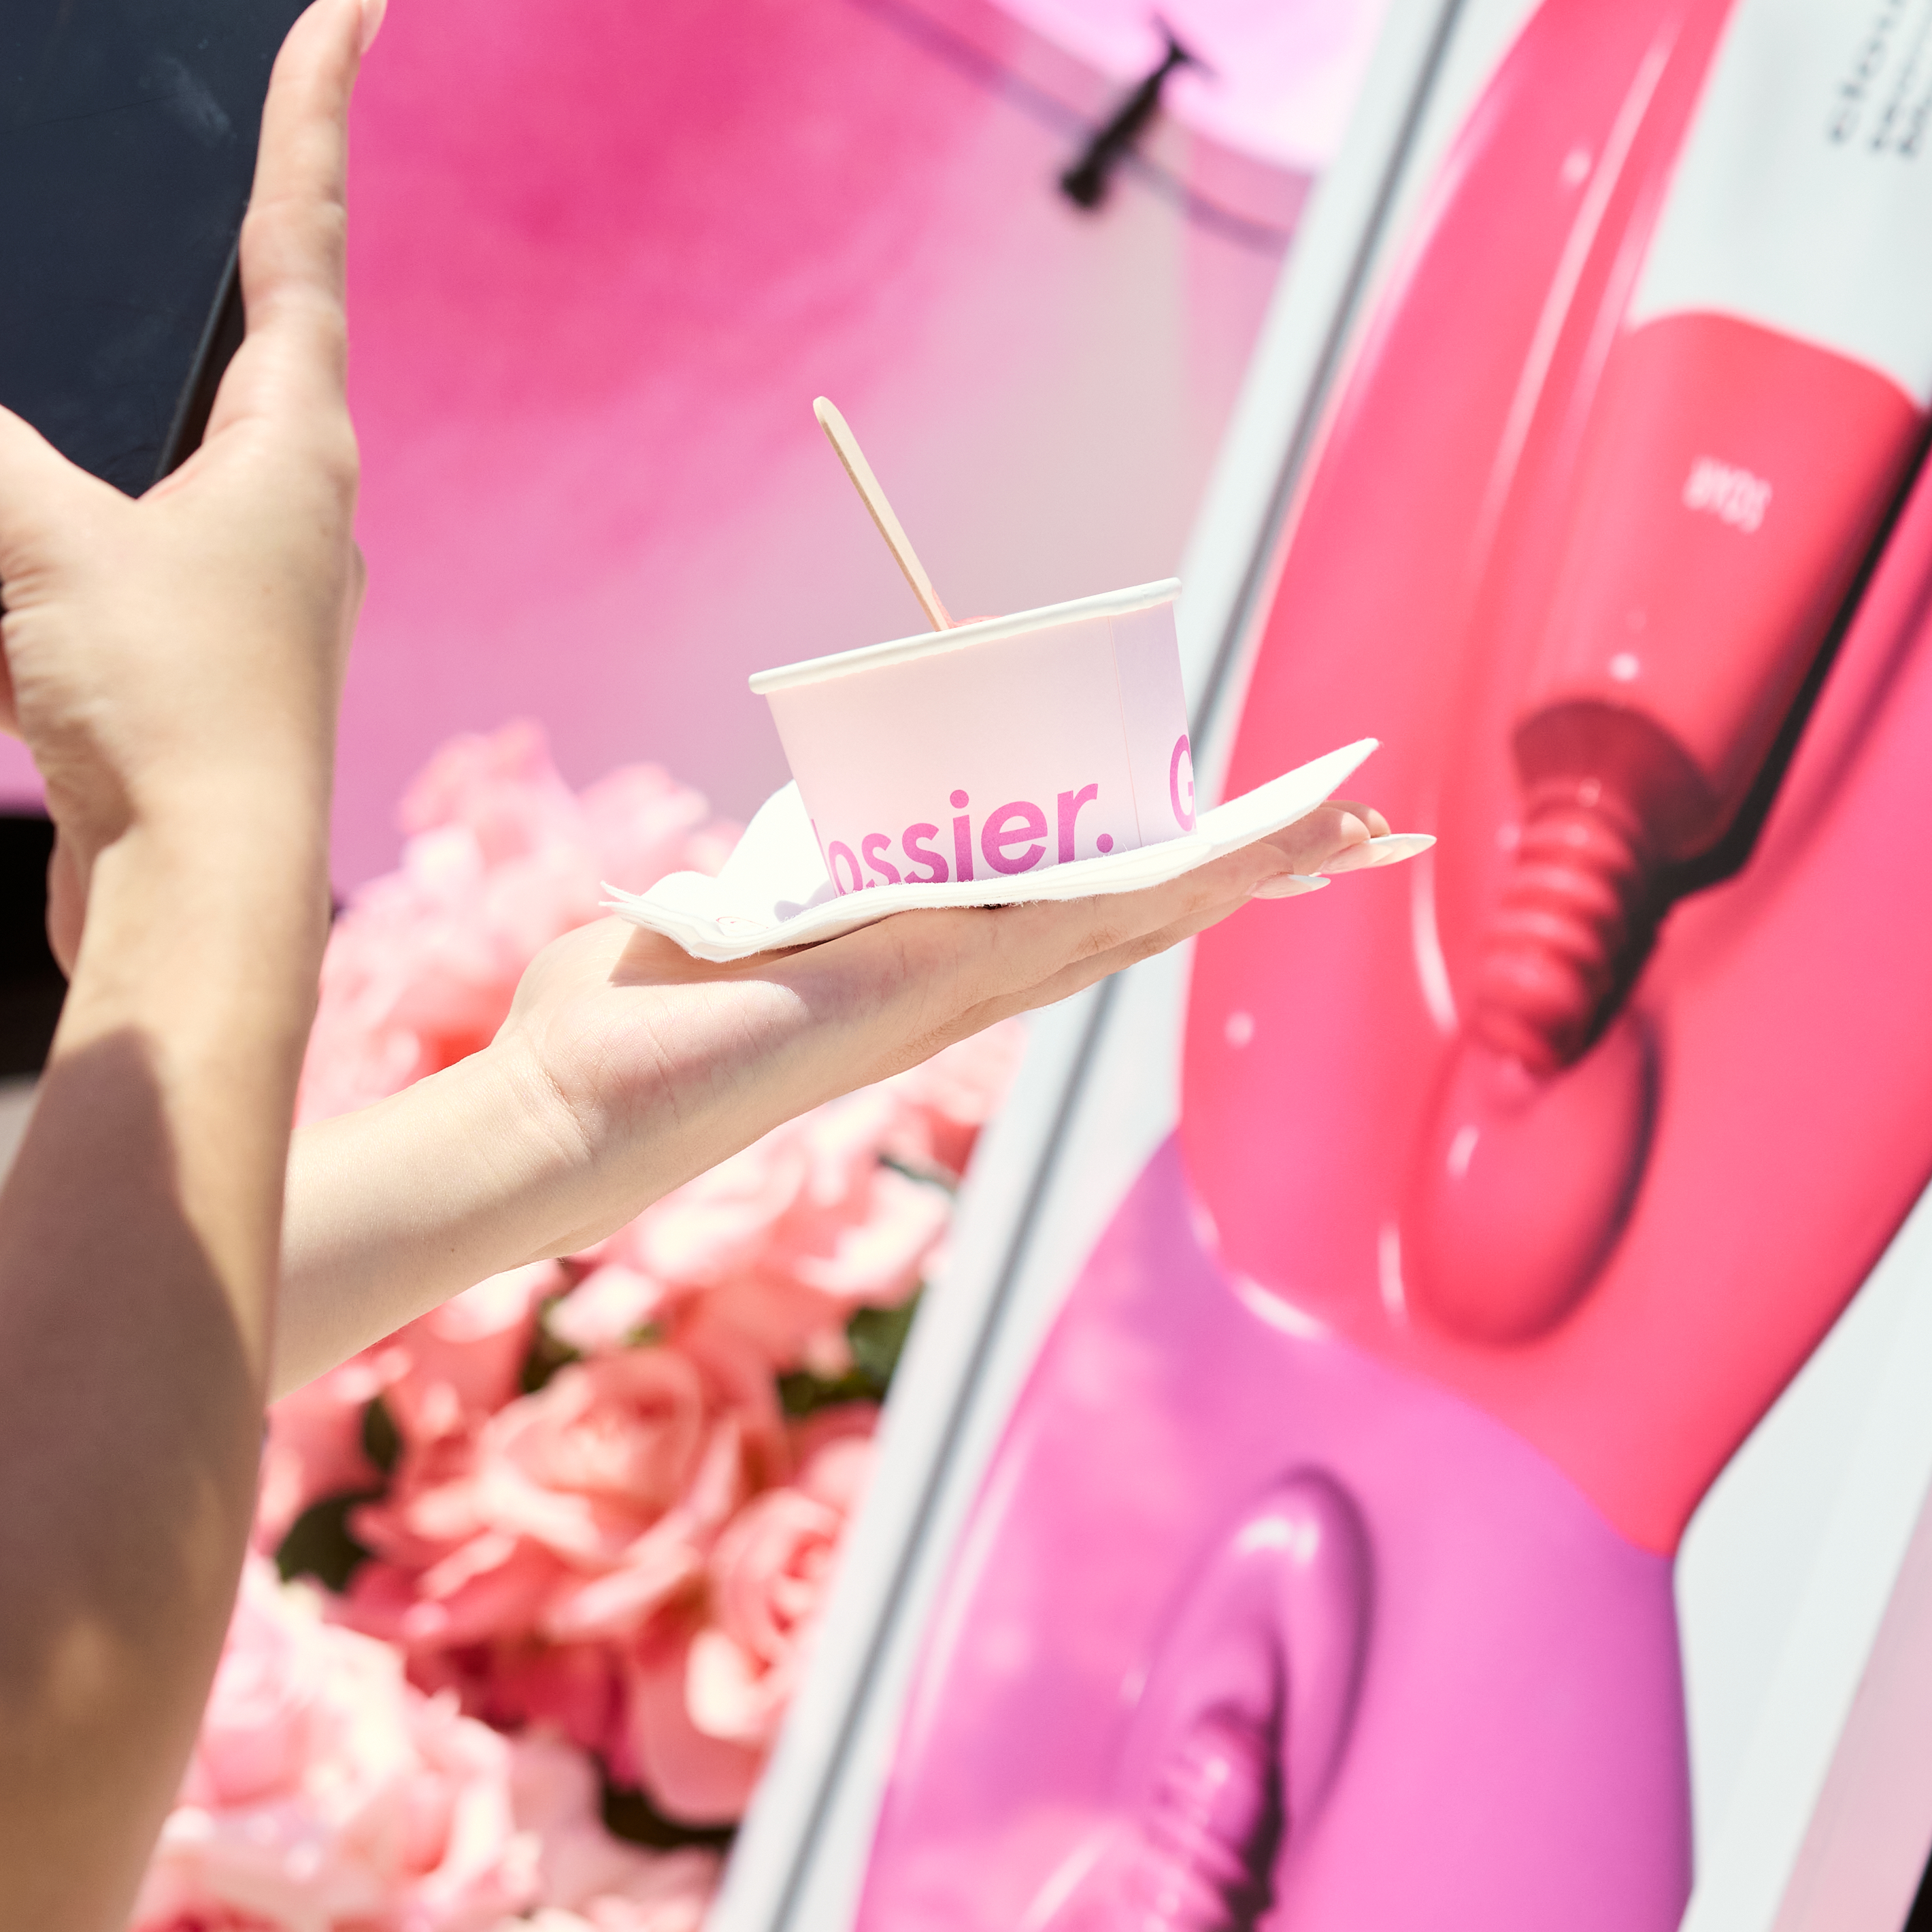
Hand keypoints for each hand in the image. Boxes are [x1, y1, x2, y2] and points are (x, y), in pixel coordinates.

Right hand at [0, 0, 367, 965]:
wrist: (191, 920)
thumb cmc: (179, 715)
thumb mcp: (66, 550)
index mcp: (294, 441)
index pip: (299, 234)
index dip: (312, 108)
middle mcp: (255, 506)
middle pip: (180, 345)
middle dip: (126, 267)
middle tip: (126, 143)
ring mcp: (180, 595)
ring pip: (49, 489)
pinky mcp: (106, 685)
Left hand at [475, 795, 1410, 1247]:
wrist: (569, 1105)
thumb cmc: (616, 1030)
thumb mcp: (717, 931)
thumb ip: (748, 906)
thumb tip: (729, 890)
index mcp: (925, 971)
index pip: (1085, 918)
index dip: (1179, 875)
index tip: (1255, 836)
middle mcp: (963, 987)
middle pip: (1147, 916)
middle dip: (1259, 869)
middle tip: (1362, 828)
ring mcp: (955, 987)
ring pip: (1138, 914)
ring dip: (1249, 867)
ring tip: (1350, 826)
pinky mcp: (927, 979)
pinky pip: (1073, 917)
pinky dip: (1167, 878)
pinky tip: (1239, 850)